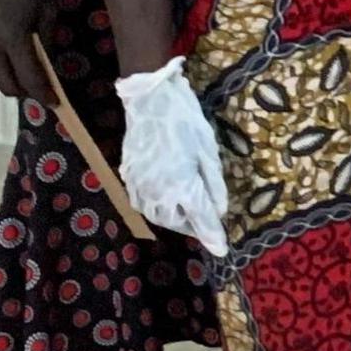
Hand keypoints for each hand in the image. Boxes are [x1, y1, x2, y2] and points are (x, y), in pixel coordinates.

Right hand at [0, 0, 57, 104]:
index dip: (43, 94)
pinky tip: (1, 64)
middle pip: (6, 85)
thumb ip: (47, 42)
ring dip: (4, 84)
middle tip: (39, 89)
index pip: (30, 78)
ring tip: (19, 76)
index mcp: (14, 37)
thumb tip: (49, 68)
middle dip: (26, 92)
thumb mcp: (48, 11)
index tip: (54, 103)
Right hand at [113, 62, 229, 251]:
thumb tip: (218, 212)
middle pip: (176, 222)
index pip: (201, 220)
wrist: (150, 100)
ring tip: (188, 212)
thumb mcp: (209, 153)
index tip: (222, 250)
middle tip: (207, 221)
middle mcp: (157, 192)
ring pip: (156, 216)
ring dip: (173, 218)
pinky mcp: (128, 176)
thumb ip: (214, 186)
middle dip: (192, 226)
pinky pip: (141, 202)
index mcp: (182, 187)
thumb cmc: (186, 122)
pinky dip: (155, 207)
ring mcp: (139, 185)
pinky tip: (166, 199)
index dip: (212, 236)